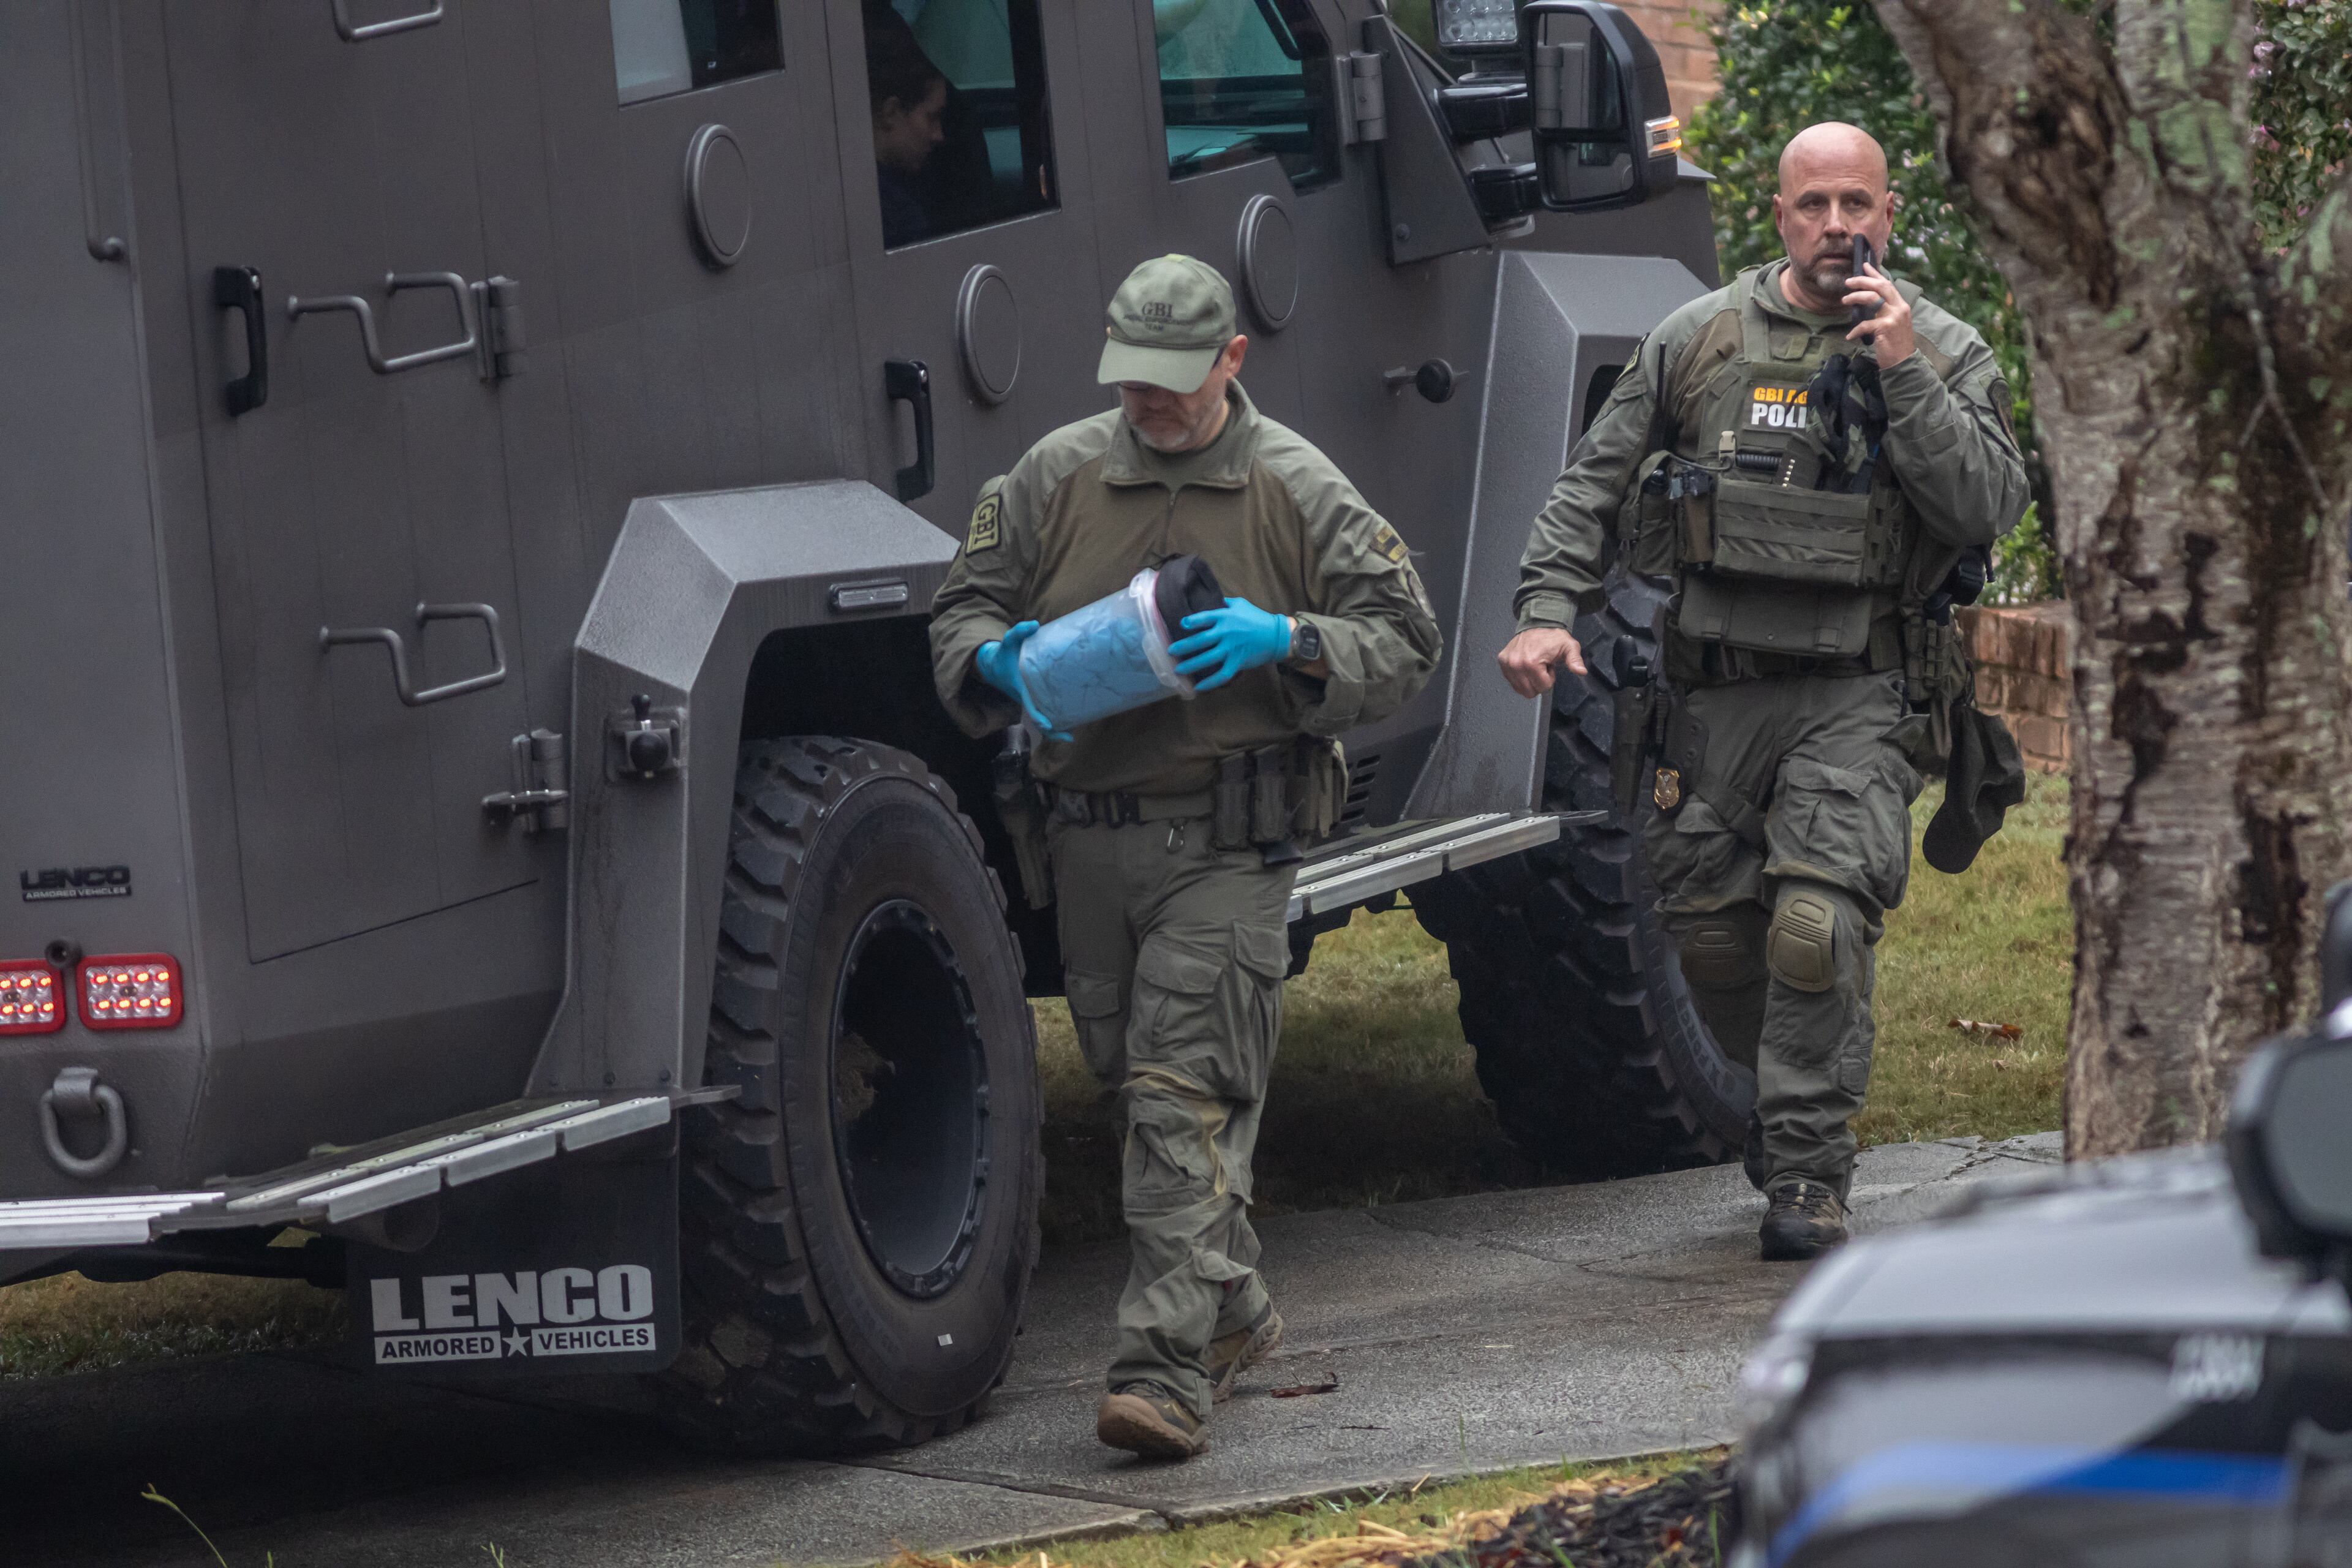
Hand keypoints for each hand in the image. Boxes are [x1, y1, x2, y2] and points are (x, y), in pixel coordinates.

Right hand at [975, 623, 1069, 739]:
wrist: (995, 665)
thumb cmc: (1004, 654)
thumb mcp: (1008, 641)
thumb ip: (1018, 632)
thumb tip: (1035, 625)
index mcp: (1020, 688)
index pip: (1029, 705)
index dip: (1038, 717)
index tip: (1048, 725)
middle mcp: (1026, 698)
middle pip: (1038, 720)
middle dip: (1052, 732)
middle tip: (1069, 737)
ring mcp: (1031, 700)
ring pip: (1042, 719)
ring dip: (1055, 730)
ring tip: (1072, 735)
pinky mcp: (1035, 699)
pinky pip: (1044, 712)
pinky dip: (1055, 720)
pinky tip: (1072, 720)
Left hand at [1169, 596, 1291, 691]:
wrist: (1276, 635)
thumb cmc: (1258, 618)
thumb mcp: (1240, 604)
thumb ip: (1224, 603)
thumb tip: (1211, 599)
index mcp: (1225, 617)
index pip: (1203, 618)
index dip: (1191, 622)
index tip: (1181, 625)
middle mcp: (1226, 633)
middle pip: (1200, 641)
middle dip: (1183, 647)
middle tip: (1170, 651)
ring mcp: (1231, 649)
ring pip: (1206, 659)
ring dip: (1190, 665)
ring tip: (1178, 670)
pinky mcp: (1237, 662)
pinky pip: (1221, 675)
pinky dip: (1209, 683)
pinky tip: (1198, 687)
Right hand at [1497, 626, 1586, 697]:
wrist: (1538, 623)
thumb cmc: (1554, 636)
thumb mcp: (1569, 647)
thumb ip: (1575, 660)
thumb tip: (1581, 671)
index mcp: (1531, 662)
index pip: (1542, 687)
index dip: (1549, 678)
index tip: (1549, 665)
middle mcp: (1515, 664)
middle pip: (1529, 691)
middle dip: (1538, 681)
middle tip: (1542, 666)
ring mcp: (1507, 663)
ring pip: (1519, 689)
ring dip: (1529, 679)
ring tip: (1534, 665)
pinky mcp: (1502, 661)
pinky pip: (1511, 681)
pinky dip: (1520, 676)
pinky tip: (1526, 664)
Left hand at [1844, 263, 1912, 364]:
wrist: (1904, 362)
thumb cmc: (1896, 343)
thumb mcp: (1894, 323)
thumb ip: (1885, 310)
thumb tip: (1869, 300)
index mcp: (1901, 305)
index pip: (1887, 284)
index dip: (1875, 274)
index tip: (1864, 265)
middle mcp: (1899, 307)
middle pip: (1880, 286)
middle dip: (1863, 280)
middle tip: (1848, 281)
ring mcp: (1893, 317)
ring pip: (1872, 298)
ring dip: (1856, 297)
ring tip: (1844, 300)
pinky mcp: (1885, 328)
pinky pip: (1865, 324)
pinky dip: (1855, 330)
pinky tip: (1849, 336)